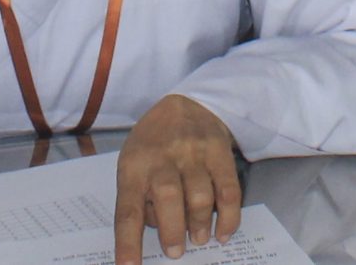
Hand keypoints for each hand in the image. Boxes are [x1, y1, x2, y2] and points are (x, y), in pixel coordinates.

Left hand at [115, 95, 242, 264]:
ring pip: (200, 195)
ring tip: (199, 238)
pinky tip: (223, 231)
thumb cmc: (154, 144)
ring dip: (200, 223)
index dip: (128, 242)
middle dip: (173, 231)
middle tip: (175, 252)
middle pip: (168, 197)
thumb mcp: (134, 163)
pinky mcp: (220, 153)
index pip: (128, 209)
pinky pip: (228, 190)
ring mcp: (194, 153)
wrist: (188, 104)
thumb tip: (161, 232)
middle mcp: (163, 158)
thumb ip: (141, 198)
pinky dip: (228, 216)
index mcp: (134, 166)